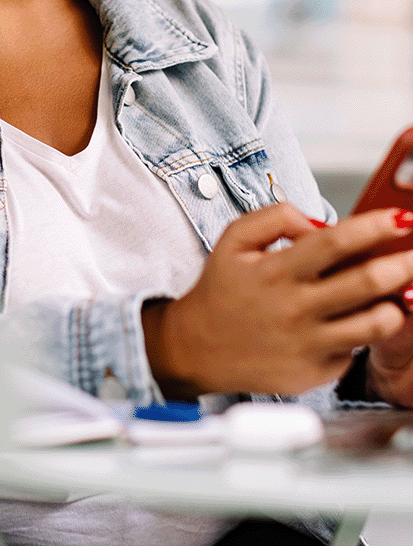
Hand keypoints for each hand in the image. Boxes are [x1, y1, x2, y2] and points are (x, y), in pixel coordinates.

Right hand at [142, 204, 412, 398]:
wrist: (197, 348)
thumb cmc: (220, 290)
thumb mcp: (233, 239)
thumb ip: (274, 217)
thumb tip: (317, 221)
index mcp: (275, 271)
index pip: (334, 242)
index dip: (372, 226)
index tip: (399, 218)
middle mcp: (294, 308)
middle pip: (364, 282)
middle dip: (401, 264)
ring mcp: (306, 344)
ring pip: (373, 324)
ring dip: (395, 305)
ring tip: (400, 293)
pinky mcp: (314, 373)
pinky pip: (354, 350)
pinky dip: (363, 332)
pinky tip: (360, 319)